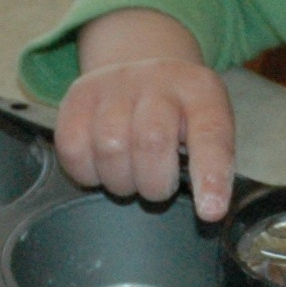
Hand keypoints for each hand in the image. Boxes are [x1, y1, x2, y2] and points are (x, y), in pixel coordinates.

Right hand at [57, 11, 234, 220]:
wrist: (140, 75)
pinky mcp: (78, 96)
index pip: (210, 133)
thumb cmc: (178, 116)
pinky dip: (87, 173)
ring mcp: (114, 84)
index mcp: (201, 91)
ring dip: (120, 180)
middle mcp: (158, 79)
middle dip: (154, 183)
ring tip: (129, 176)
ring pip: (110, 147)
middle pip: (151, 141)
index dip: (211, 175)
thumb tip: (208, 208)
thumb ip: (210, 163)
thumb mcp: (205, 128)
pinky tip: (101, 168)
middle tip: (156, 187)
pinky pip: (73, 148)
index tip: (210, 211)